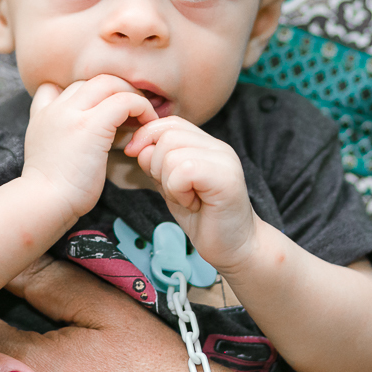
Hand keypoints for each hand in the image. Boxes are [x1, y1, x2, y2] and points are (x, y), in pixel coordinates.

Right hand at [23, 76, 156, 218]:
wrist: (44, 203)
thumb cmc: (51, 188)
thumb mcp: (44, 151)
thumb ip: (57, 134)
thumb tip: (82, 137)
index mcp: (44, 113)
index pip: (64, 84)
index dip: (89, 94)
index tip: (104, 111)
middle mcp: (57, 106)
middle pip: (94, 79)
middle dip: (118, 90)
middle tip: (133, 111)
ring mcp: (74, 113)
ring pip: (110, 83)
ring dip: (131, 95)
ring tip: (143, 116)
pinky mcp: (93, 124)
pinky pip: (125, 101)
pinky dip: (141, 108)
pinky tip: (146, 125)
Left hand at [124, 116, 255, 271]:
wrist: (234, 248)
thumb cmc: (203, 218)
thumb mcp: (171, 185)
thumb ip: (156, 163)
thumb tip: (137, 147)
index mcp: (205, 144)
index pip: (169, 123)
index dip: (146, 138)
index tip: (138, 160)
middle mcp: (217, 146)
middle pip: (167, 134)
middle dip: (155, 164)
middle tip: (173, 190)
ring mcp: (224, 160)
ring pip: (171, 153)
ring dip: (168, 181)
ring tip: (186, 198)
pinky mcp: (226, 177)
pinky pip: (183, 170)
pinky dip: (178, 190)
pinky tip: (192, 204)